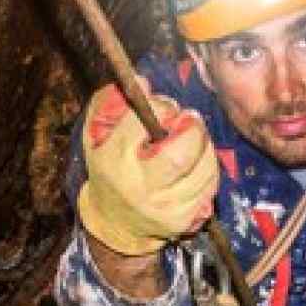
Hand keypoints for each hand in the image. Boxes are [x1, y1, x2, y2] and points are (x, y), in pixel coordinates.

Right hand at [76, 83, 217, 255]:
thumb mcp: (95, 134)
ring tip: (194, 139)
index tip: (165, 107)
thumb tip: (143, 82)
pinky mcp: (182, 219)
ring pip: (203, 170)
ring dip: (205, 147)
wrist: (116, 223)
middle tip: (189, 120)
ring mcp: (162, 207)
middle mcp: (138, 187)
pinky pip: (209, 187)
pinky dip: (208, 168)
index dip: (161, 107)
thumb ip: (110, 102)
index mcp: (113, 160)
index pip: (142, 124)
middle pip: (179, 154)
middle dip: (192, 129)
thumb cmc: (109, 168)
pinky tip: (197, 163)